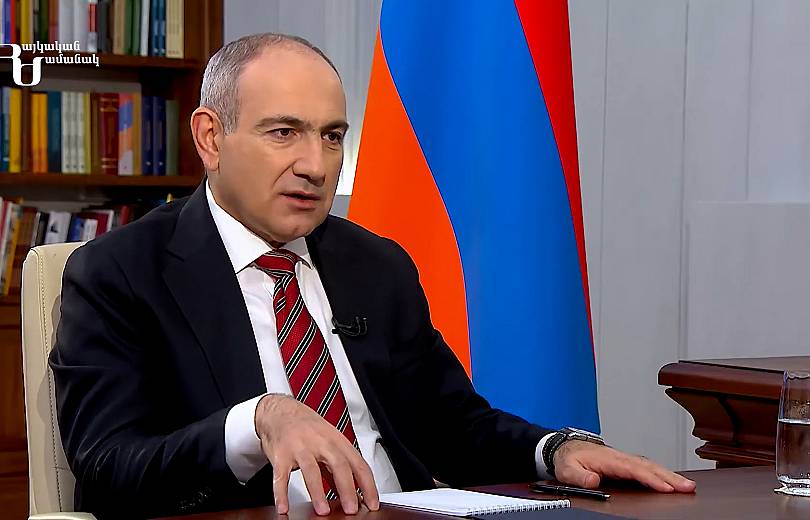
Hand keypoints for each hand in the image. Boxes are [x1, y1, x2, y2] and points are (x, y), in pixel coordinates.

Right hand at [254, 394, 379, 514]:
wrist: (280, 411)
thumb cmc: (307, 427)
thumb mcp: (328, 443)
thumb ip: (337, 469)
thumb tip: (351, 493)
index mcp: (337, 441)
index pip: (358, 464)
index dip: (367, 485)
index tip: (372, 504)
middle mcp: (321, 442)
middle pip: (338, 465)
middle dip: (347, 489)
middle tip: (351, 509)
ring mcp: (300, 447)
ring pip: (311, 470)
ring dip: (318, 492)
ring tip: (322, 511)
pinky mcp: (281, 454)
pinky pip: (281, 476)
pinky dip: (281, 493)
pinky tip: (284, 508)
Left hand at [552, 440, 695, 492]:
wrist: (565, 448)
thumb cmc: (568, 459)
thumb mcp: (567, 469)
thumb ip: (579, 476)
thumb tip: (592, 480)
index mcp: (607, 459)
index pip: (633, 469)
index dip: (650, 478)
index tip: (665, 487)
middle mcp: (619, 457)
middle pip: (648, 466)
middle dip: (669, 476)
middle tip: (688, 487)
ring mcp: (624, 460)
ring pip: (650, 466)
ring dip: (669, 475)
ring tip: (687, 486)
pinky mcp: (625, 464)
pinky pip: (647, 468)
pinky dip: (661, 474)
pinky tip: (672, 481)